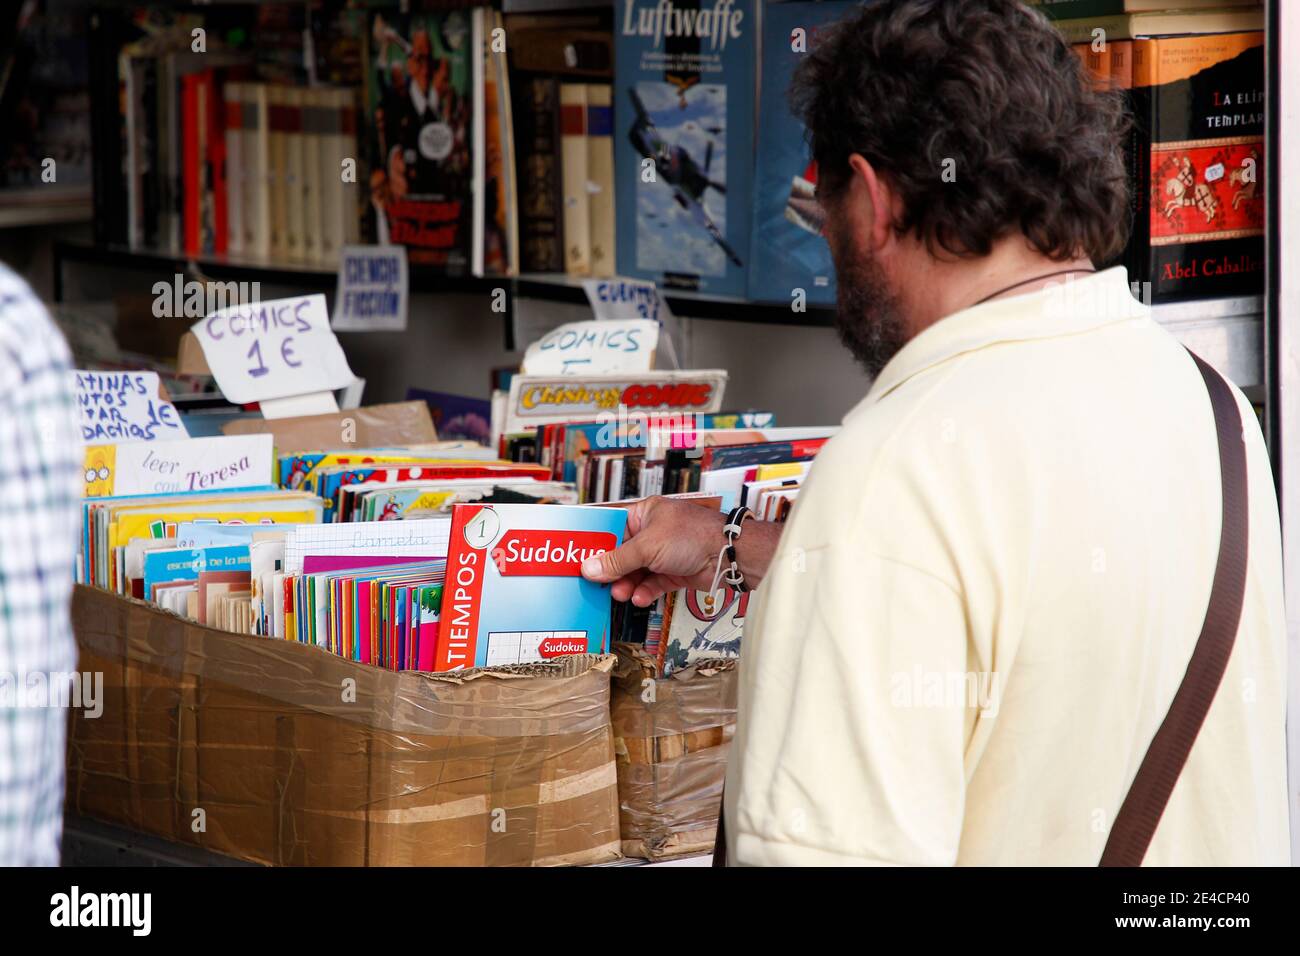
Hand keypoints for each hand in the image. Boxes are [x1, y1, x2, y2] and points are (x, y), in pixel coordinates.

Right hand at [581, 496, 724, 606]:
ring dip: (627, 584)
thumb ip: (617, 560)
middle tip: (597, 584)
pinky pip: (652, 583)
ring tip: (619, 594)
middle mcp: (653, 532)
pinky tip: (637, 598)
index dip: (597, 544)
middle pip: (623, 553)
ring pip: (636, 571)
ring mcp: (664, 553)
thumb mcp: (647, 547)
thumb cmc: (692, 536)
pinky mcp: (674, 572)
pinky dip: (644, 591)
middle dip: (611, 570)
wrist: (728, 555)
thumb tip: (589, 569)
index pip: (613, 528)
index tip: (581, 559)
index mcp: (645, 514)